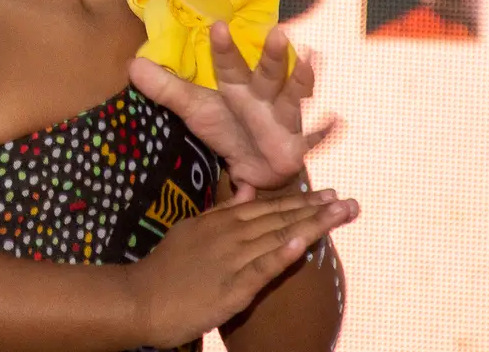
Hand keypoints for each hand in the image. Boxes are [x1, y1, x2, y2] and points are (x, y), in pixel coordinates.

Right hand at [127, 186, 359, 348]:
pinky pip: (261, 269)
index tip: (329, 194)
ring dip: (311, 224)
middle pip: (280, 219)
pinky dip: (282, 254)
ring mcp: (230, 259)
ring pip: (277, 238)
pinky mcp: (230, 287)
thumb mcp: (193, 230)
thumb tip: (247, 190)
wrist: (140, 299)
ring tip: (339, 214)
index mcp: (221, 221)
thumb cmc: (166, 269)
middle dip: (316, 210)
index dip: (301, 200)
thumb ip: (222, 210)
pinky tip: (303, 242)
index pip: (268, 208)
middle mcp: (229, 235)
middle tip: (348, 202)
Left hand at [128, 23, 337, 196]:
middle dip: (272, 55)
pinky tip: (337, 119)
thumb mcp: (193, 110)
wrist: (256, 167)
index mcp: (236, 86)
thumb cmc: (226, 128)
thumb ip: (166, 88)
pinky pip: (314, 135)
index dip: (224, 48)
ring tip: (312, 57)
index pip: (228, 65)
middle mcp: (262, 96)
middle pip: (267, 73)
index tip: (219, 27)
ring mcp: (284, 117)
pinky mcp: (299, 142)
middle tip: (278, 32)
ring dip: (303, 78)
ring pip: (293, 95)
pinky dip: (325, 129)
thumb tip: (132, 65)